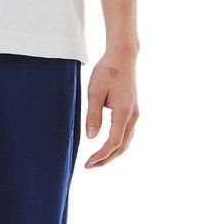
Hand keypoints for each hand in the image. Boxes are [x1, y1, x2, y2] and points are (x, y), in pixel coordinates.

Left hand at [84, 52, 137, 167]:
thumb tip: (91, 137)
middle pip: (122, 146)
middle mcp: (133, 116)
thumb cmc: (107, 71)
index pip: (114, 142)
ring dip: (112, 153)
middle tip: (89, 166)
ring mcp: (134, 114)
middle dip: (106, 159)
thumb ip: (93, 115)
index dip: (101, 155)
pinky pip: (127, 134)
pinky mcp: (132, 111)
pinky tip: (107, 146)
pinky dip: (117, 144)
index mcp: (124, 112)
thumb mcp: (94, 92)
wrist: (123, 57)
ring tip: (96, 160)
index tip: (88, 162)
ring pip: (126, 141)